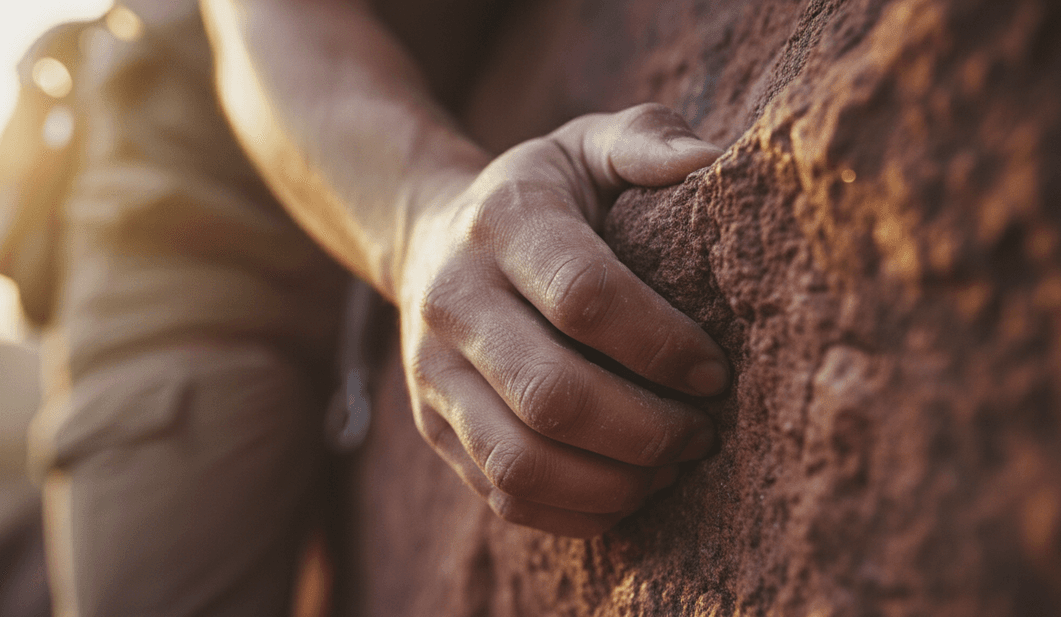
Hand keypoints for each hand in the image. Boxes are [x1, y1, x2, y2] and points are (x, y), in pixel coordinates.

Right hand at [395, 104, 728, 536]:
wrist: (430, 239)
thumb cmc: (538, 197)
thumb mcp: (585, 145)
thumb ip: (644, 141)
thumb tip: (714, 162)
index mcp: (500, 224)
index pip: (584, 298)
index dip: (661, 345)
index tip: (715, 370)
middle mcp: (452, 300)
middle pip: (553, 396)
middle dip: (648, 430)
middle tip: (704, 432)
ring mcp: (431, 373)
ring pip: (521, 463)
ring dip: (614, 483)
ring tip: (669, 467)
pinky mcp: (431, 427)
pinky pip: (501, 496)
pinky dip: (575, 512)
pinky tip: (626, 489)